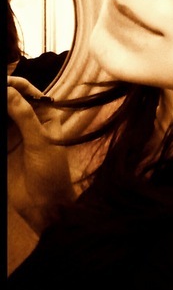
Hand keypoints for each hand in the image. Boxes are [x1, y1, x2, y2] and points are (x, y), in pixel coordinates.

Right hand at [7, 76, 75, 233]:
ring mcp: (14, 134)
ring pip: (0, 115)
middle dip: (0, 95)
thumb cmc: (52, 173)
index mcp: (45, 114)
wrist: (45, 206)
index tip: (0, 83)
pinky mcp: (3, 147)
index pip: (25, 90)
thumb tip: (8, 90)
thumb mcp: (40, 142)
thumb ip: (24, 115)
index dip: (10, 83)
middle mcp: (28, 120)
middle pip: (8, 100)